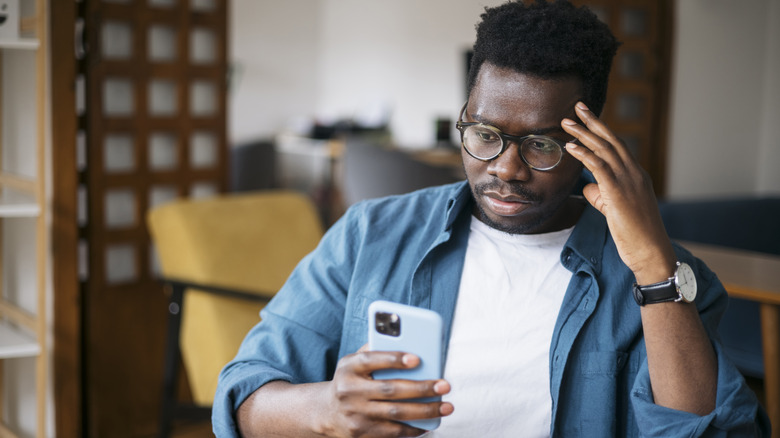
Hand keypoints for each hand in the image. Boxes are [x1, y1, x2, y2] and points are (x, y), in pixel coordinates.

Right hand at [316, 347, 452, 436]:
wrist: (327, 412)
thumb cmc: (351, 380)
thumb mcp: (354, 362)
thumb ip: (375, 350)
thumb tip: (408, 341)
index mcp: (348, 368)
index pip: (370, 360)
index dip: (393, 359)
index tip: (417, 358)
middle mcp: (349, 391)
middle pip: (390, 389)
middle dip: (421, 388)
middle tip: (444, 385)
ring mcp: (356, 414)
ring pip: (396, 414)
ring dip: (425, 411)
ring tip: (446, 406)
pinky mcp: (362, 433)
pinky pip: (394, 432)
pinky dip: (415, 428)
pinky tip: (430, 422)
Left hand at [561, 102, 675, 283]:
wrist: (651, 252)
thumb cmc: (634, 235)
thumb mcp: (614, 210)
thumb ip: (602, 194)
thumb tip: (588, 185)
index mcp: (636, 175)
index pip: (617, 146)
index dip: (601, 129)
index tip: (586, 116)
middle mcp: (634, 173)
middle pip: (611, 140)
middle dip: (593, 122)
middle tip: (577, 106)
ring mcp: (628, 181)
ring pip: (604, 149)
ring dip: (583, 133)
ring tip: (566, 122)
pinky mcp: (619, 192)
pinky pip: (599, 167)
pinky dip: (584, 154)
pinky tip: (570, 146)